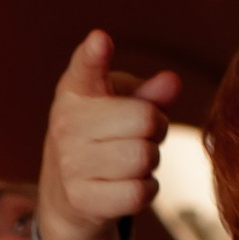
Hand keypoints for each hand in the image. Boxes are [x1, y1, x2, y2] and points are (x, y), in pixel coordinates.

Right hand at [36, 31, 181, 239]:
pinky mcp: (81, 199)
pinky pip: (140, 191)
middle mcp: (66, 123)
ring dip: (150, 161)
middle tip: (139, 136)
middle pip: (146, 119)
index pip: (86, 67)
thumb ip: (150, 93)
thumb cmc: (103, 137)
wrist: (66, 195)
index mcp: (77, 89)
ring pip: (144, 157)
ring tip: (129, 161)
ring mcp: (70, 163)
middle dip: (156, 128)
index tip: (100, 41)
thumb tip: (172, 82)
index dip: (95, 54)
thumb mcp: (123, 105)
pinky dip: (145, 189)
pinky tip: (127, 184)